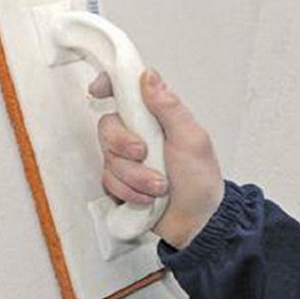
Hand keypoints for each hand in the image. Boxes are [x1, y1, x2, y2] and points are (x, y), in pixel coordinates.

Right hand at [89, 68, 224, 248]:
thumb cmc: (200, 180)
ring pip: (108, 158)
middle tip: (144, 155)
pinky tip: (147, 198)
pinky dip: (128, 191)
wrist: (197, 222)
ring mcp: (125, 159)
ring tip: (159, 187)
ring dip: (134, 176)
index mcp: (155, 116)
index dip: (108, 85)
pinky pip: (108, 181)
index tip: (98, 91)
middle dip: (123, 145)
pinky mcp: (119, 182)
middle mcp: (137, 133)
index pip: (126, 91)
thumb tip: (148, 76)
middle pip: (108, 126)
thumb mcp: (192, 139)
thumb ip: (169, 107)